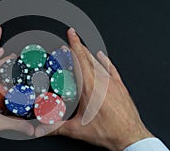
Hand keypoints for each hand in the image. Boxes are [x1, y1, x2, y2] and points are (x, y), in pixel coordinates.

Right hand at [35, 28, 152, 150]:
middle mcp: (101, 82)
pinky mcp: (121, 87)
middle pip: (88, 58)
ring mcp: (112, 83)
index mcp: (89, 88)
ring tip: (82, 47)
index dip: (74, 45)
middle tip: (71, 40)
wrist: (130, 136)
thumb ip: (54, 128)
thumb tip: (39, 129)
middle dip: (78, 47)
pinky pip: (112, 69)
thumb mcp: (76, 129)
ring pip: (99, 62)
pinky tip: (102, 56)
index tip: (71, 34)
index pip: (80, 60)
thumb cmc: (108, 131)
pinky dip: (106, 61)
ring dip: (89, 53)